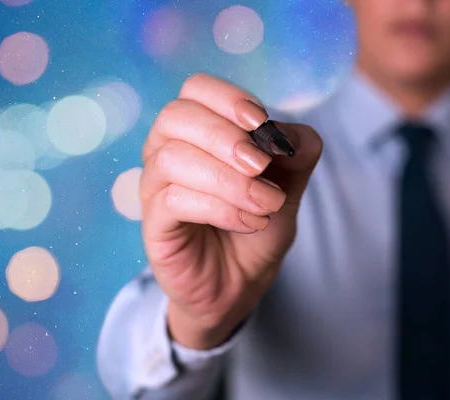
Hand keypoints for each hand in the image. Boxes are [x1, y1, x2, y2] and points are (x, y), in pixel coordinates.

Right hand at [139, 73, 322, 349]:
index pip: (195, 90)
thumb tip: (286, 134)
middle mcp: (166, 152)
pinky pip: (174, 200)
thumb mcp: (289, 186)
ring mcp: (154, 188)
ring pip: (173, 158)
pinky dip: (220, 207)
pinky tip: (249, 221)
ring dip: (229, 179)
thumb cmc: (256, 227)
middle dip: (225, 136)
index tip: (261, 123)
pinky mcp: (153, 223)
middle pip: (175, 116)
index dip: (227, 98)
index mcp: (196, 133)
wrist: (240, 283)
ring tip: (266, 203)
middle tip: (262, 166)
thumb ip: (296, 154)